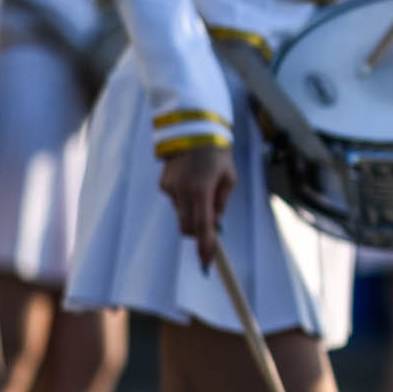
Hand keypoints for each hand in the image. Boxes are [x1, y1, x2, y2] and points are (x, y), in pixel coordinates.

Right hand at [159, 145, 233, 269]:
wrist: (194, 131)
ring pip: (182, 214)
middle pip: (187, 227)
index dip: (205, 245)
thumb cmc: (218, 156)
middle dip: (198, 232)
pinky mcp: (163, 185)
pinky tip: (191, 182)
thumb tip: (215, 224)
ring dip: (193, 212)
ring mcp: (170, 188)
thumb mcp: (229, 179)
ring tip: (204, 189)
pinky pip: (176, 201)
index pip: (203, 225)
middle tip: (212, 227)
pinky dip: (185, 200)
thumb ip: (221, 203)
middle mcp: (182, 191)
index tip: (207, 260)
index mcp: (201, 190)